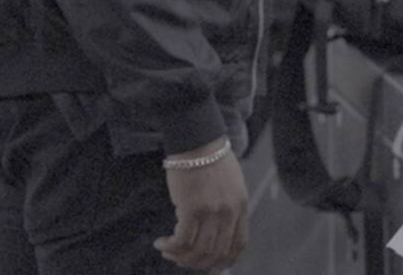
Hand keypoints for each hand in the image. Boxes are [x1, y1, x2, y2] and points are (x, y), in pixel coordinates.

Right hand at [155, 141, 248, 270]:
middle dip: (196, 263)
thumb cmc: (210, 159)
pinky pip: (181, 240)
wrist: (197, 141)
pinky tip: (161, 243)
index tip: (210, 267)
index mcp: (241, 206)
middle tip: (180, 259)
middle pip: (216, 252)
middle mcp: (229, 212)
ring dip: (180, 257)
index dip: (224, 261)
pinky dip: (170, 247)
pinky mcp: (192, 208)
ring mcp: (212, 211)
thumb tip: (214, 230)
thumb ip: (227, 207)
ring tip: (168, 251)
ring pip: (198, 251)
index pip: (238, 245)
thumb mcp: (231, 184)